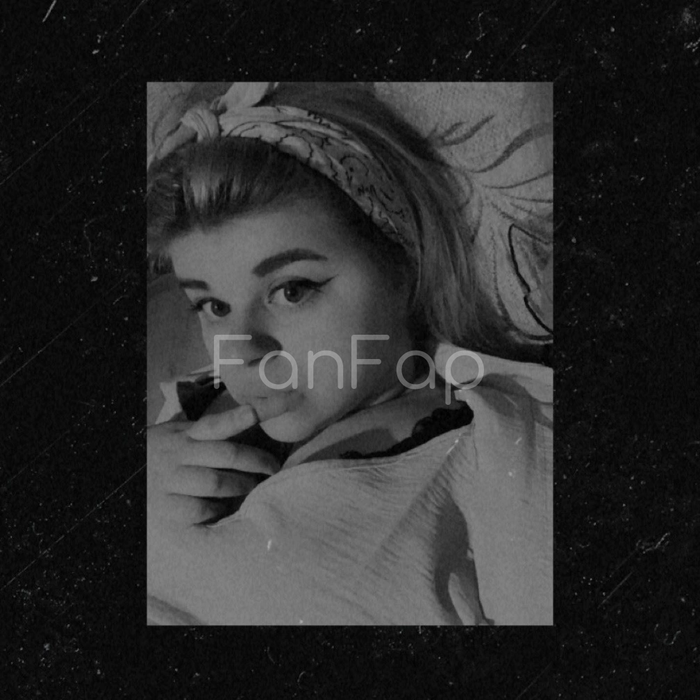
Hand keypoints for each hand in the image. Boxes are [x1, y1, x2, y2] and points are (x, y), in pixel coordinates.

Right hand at [147, 405, 279, 527]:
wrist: (121, 477)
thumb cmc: (160, 455)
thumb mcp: (177, 434)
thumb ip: (206, 431)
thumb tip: (251, 417)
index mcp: (183, 435)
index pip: (212, 424)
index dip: (235, 418)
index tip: (255, 413)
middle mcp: (178, 456)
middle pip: (225, 454)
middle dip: (256, 461)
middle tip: (273, 467)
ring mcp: (170, 482)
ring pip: (216, 483)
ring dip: (241, 485)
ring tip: (254, 487)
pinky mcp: (165, 508)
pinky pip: (200, 509)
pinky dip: (218, 509)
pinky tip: (224, 508)